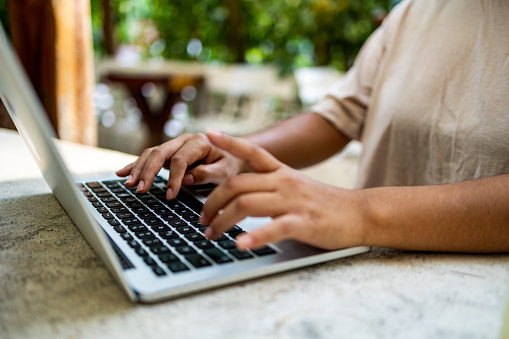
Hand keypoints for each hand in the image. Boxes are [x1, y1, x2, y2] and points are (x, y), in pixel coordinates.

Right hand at [116, 133, 243, 198]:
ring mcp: (174, 144)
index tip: (171, 196)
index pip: (181, 159)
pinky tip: (122, 173)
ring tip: (129, 185)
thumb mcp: (226, 171)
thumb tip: (186, 179)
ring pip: (151, 153)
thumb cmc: (230, 164)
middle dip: (149, 171)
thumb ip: (208, 174)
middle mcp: (184, 139)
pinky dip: (135, 165)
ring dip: (138, 169)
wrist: (232, 154)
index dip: (174, 178)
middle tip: (141, 189)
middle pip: (160, 153)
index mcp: (199, 142)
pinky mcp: (168, 152)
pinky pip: (149, 156)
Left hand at [201, 130, 366, 250]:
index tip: (208, 134)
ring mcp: (293, 201)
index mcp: (282, 171)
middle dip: (212, 202)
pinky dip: (254, 237)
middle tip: (202, 219)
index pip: (253, 152)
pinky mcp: (303, 222)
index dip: (230, 142)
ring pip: (247, 204)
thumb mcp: (297, 185)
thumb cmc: (325, 203)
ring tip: (211, 234)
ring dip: (223, 221)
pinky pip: (274, 228)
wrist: (360, 213)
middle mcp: (284, 181)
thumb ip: (272, 185)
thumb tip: (243, 194)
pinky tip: (240, 244)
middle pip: (237, 184)